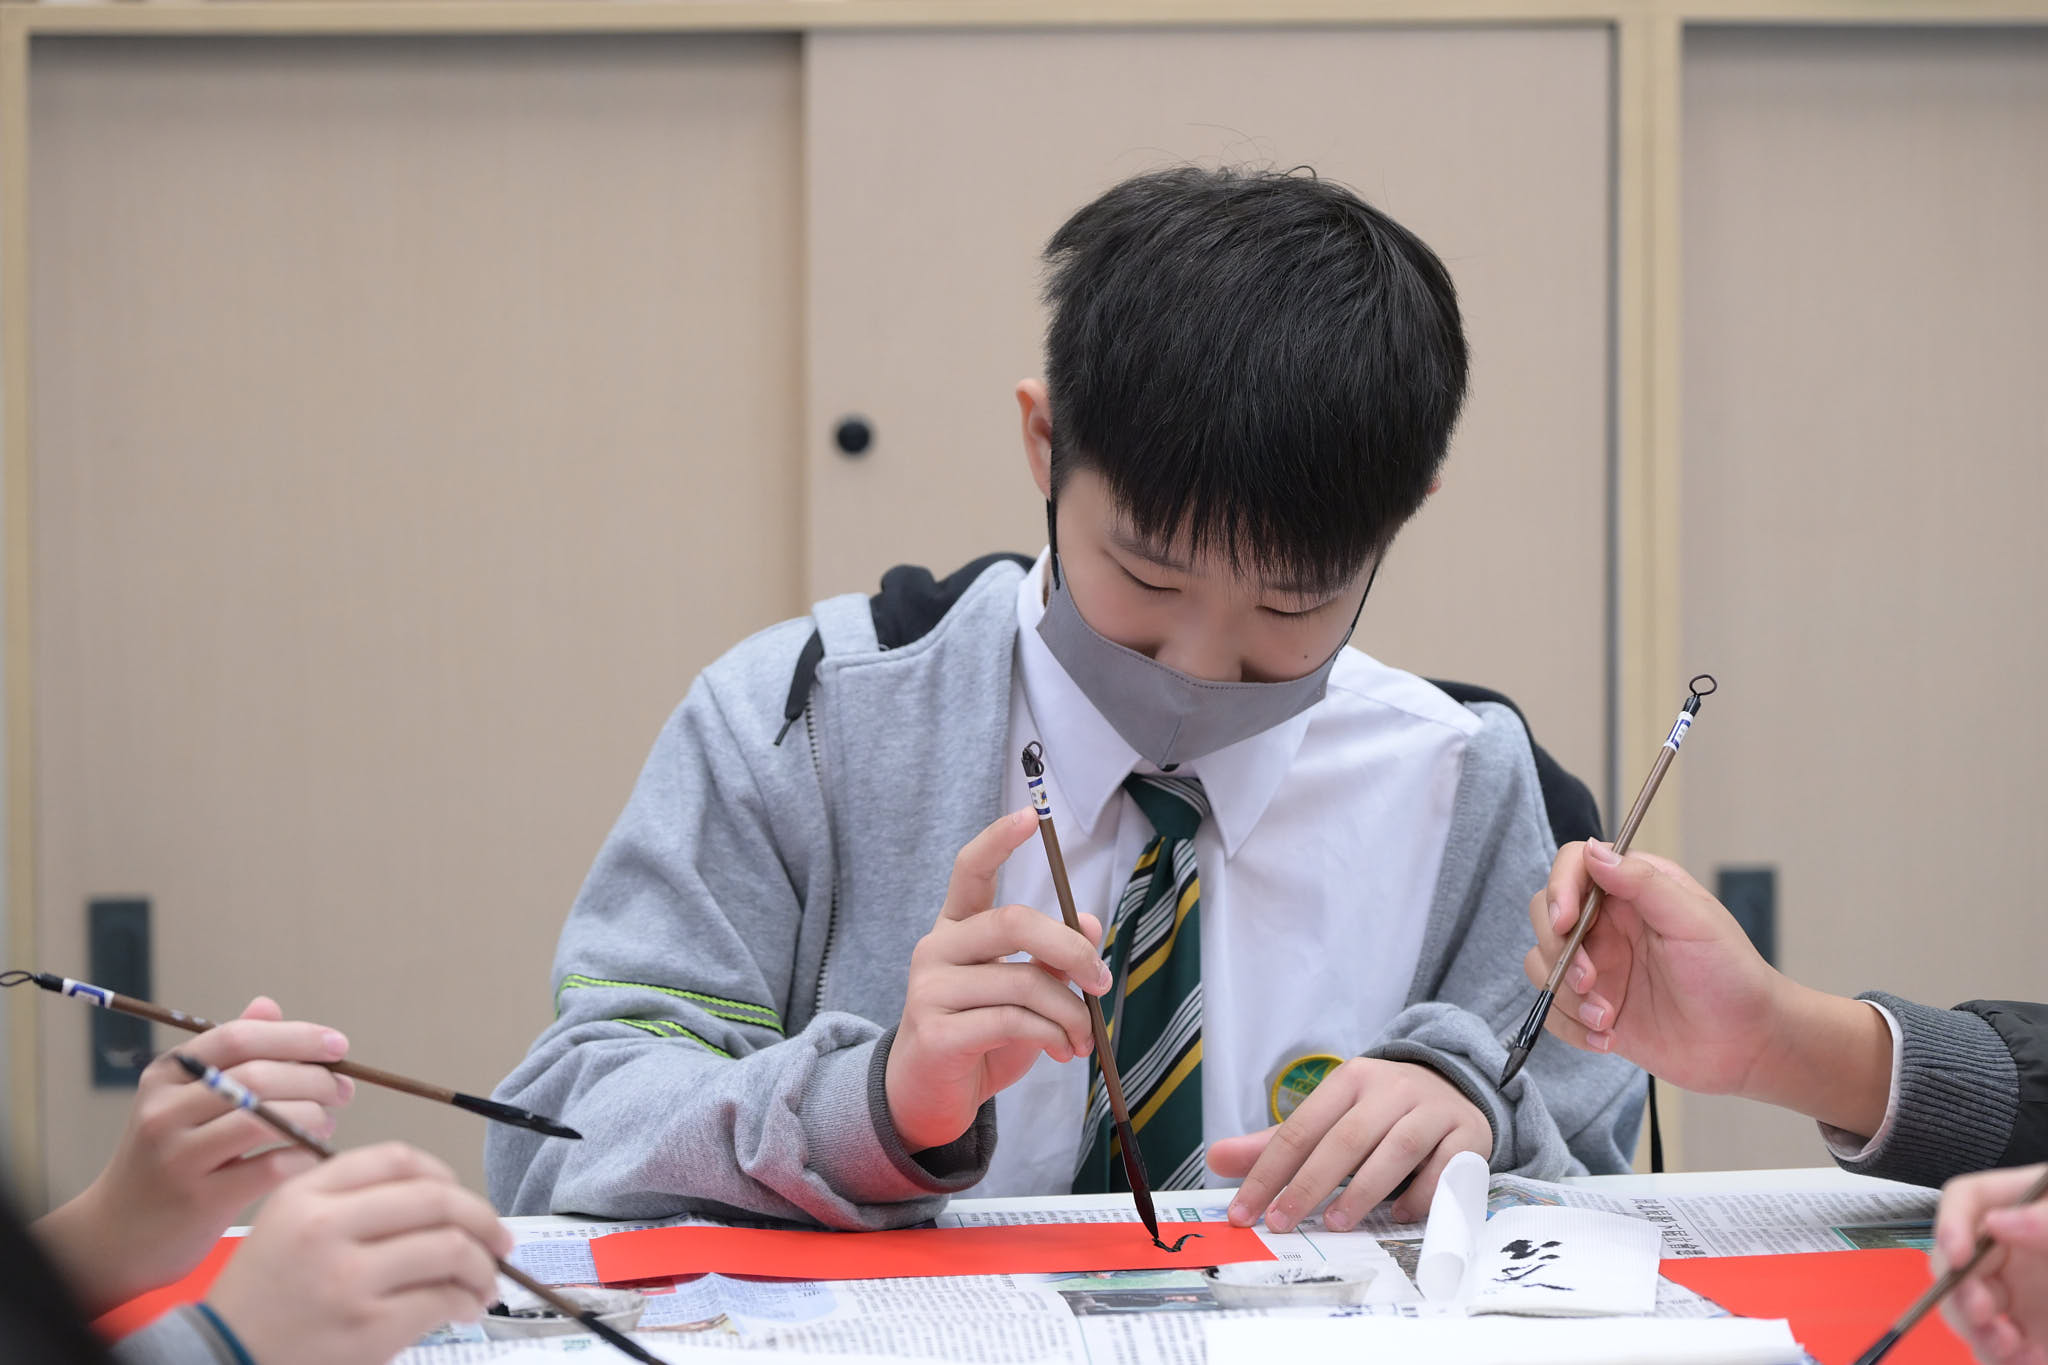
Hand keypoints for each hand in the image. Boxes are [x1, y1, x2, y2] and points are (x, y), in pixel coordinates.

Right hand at [34, 997, 353, 1314]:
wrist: (117, 1232)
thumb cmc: (168, 1157)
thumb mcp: (183, 1100)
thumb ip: (229, 1053)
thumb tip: (268, 1005)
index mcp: (166, 1076)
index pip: (239, 1037)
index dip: (296, 1036)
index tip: (338, 1046)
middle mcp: (166, 1112)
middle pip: (258, 1076)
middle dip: (315, 1078)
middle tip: (343, 1090)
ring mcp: (178, 1157)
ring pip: (265, 1119)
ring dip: (312, 1115)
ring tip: (327, 1122)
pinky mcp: (198, 1200)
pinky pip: (268, 1168)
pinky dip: (302, 1155)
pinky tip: (313, 1155)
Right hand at [206, 1143, 512, 1364]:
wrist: (221, 1359)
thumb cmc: (263, 1299)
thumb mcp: (287, 1225)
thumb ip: (351, 1200)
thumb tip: (443, 1201)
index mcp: (306, 1195)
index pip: (397, 1160)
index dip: (444, 1175)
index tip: (462, 1196)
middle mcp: (327, 1228)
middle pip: (437, 1201)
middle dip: (483, 1219)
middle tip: (499, 1240)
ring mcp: (349, 1279)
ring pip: (451, 1249)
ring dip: (484, 1266)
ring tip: (486, 1282)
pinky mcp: (368, 1329)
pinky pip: (442, 1299)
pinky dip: (467, 1301)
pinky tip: (466, 1308)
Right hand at [885, 808, 1109, 1152]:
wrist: (927, 1099)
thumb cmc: (979, 1037)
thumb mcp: (1022, 992)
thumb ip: (1050, 957)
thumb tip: (1091, 922)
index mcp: (956, 928)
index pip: (970, 869)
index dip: (999, 840)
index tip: (1031, 815)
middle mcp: (936, 948)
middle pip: (1013, 922)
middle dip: (1071, 949)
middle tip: (1101, 982)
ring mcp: (930, 990)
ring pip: (1023, 981)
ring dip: (1070, 1013)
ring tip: (1084, 1039)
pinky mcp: (936, 1032)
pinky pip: (1012, 1021)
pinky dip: (1050, 1036)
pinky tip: (1059, 1052)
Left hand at [1207, 1058, 1491, 1231]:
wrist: (1454, 1085)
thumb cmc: (1379, 1112)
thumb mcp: (1329, 1117)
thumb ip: (1276, 1143)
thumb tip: (1215, 1159)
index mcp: (1349, 1080)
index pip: (1299, 1128)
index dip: (1268, 1172)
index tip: (1244, 1212)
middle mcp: (1390, 1089)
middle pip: (1344, 1138)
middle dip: (1309, 1183)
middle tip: (1282, 1223)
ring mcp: (1431, 1110)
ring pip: (1395, 1148)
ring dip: (1363, 1189)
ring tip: (1334, 1223)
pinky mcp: (1467, 1134)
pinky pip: (1444, 1168)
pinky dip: (1420, 1195)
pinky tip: (1397, 1216)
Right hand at [1524, 841, 1892, 1135]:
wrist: (1748, 1045)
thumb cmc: (1733, 976)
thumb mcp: (1694, 921)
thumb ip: (1643, 882)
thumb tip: (1594, 851)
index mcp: (1631, 892)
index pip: (1574, 867)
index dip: (1559, 888)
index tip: (1566, 922)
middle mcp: (1607, 925)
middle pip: (1546, 915)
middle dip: (1558, 951)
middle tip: (1589, 981)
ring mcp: (1598, 967)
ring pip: (1542, 964)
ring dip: (1565, 996)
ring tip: (1605, 1019)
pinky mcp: (1593, 1007)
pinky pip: (1554, 1011)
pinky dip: (1570, 1027)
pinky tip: (1607, 1038)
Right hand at [1937, 1165, 2047, 1364]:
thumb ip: (2047, 1217)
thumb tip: (1997, 1224)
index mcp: (2022, 1206)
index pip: (1965, 1200)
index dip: (1951, 1224)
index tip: (1959, 1255)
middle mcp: (2010, 1249)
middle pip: (1953, 1260)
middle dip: (1956, 1289)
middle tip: (1984, 1312)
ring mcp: (2019, 1293)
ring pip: (1966, 1310)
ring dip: (1973, 1331)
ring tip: (2005, 1345)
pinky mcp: (2031, 1334)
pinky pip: (1996, 1348)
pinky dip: (2000, 1359)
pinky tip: (2027, 1360)